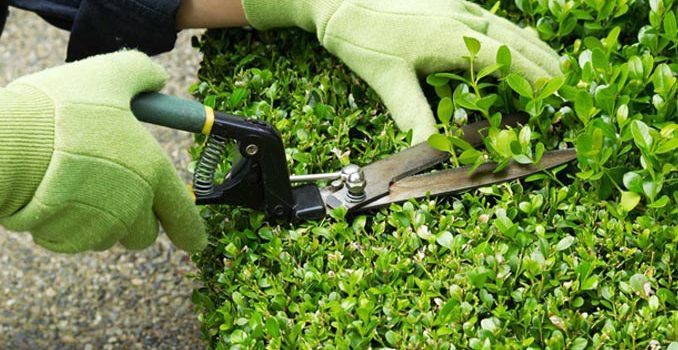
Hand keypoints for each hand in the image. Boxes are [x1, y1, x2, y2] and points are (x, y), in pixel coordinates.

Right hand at [0, 51, 205, 252]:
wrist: (6, 144)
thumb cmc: (61, 109)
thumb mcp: (109, 75)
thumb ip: (140, 74)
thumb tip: (156, 78)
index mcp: (153, 173)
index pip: (185, 217)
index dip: (191, 231)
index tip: (194, 242)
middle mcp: (133, 206)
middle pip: (144, 233)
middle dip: (135, 220)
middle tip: (113, 190)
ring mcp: (99, 227)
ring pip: (109, 236)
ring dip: (100, 220)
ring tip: (75, 184)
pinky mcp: (65, 239)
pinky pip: (74, 238)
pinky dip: (68, 224)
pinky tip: (51, 196)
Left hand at [242, 0, 560, 142]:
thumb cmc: (362, 37)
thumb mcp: (388, 81)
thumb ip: (413, 116)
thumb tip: (430, 151)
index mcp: (454, 39)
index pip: (507, 62)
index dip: (535, 81)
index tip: (557, 97)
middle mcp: (463, 19)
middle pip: (517, 43)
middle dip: (545, 65)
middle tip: (569, 86)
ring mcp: (458, 6)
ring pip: (507, 28)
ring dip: (533, 47)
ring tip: (556, 64)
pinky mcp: (449, 2)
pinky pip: (491, 19)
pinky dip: (511, 33)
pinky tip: (515, 38)